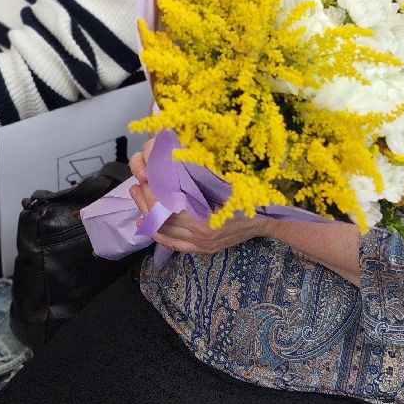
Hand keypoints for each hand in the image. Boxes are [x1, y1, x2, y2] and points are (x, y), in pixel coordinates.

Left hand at [128, 141, 273, 253]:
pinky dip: (157, 233)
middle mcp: (201, 236)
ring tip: (137, 198)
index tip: (145, 176)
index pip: (167, 208)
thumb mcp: (226, 180)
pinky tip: (145, 222)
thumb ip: (201, 173)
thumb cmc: (249, 196)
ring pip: (164, 233)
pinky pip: (173, 244)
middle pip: (162, 221)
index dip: (152, 193)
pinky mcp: (203, 249)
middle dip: (145, 202)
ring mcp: (202, 245)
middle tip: (136, 185)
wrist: (267, 219)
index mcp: (205, 219)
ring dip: (147, 215)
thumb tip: (173, 154)